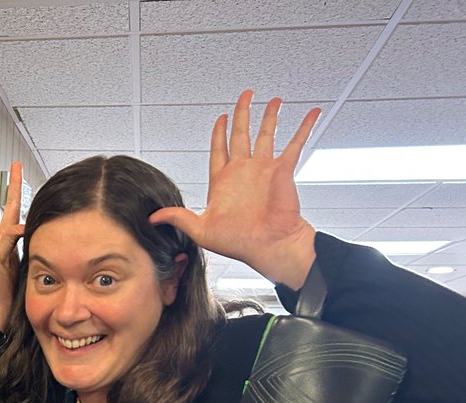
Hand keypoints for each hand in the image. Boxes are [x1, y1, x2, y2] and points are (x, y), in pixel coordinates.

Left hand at [150, 91, 319, 288]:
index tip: (221, 118)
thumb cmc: (238, 243)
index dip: (219, 133)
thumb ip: (178, 218)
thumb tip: (153, 218)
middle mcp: (244, 171)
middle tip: (246, 95)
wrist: (268, 246)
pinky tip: (312, 113)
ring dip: (270, 116)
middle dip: (242, 113)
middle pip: (241, 134)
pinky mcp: (283, 169)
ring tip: (274, 100)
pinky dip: (304, 127)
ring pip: (267, 134)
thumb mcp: (200, 230)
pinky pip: (296, 143)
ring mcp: (264, 169)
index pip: (219, 149)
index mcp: (223, 181)